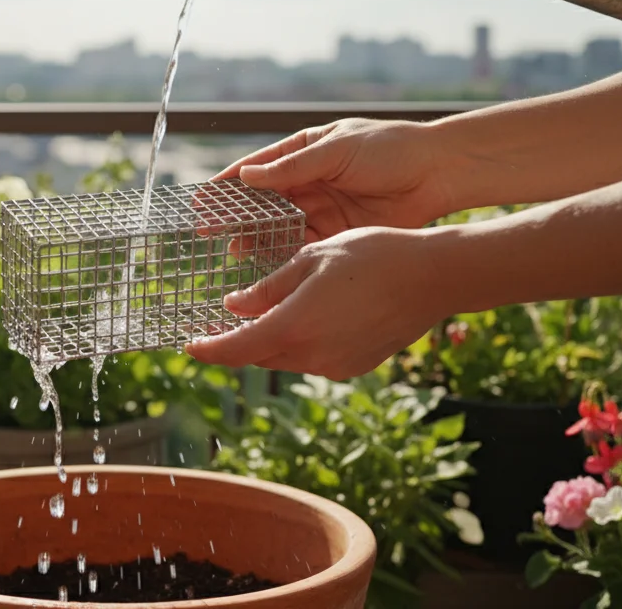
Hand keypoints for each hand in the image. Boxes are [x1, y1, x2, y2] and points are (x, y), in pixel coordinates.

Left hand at [184, 227, 449, 379]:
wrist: (432, 277)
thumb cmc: (371, 256)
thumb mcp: (310, 260)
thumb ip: (267, 288)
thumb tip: (233, 306)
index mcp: (294, 326)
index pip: (236, 350)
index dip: (208, 350)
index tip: (188, 345)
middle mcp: (312, 355)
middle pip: (258, 355)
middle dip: (237, 341)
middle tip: (220, 322)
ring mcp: (336, 365)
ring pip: (285, 357)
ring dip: (270, 339)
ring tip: (262, 312)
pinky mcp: (355, 366)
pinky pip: (313, 358)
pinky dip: (299, 341)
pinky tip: (305, 315)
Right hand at [216, 118, 457, 241]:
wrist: (438, 173)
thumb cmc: (390, 149)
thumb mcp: (337, 150)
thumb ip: (293, 167)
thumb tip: (247, 176)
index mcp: (305, 152)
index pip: (257, 168)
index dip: (228, 184)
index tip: (202, 199)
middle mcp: (308, 182)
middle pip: (262, 202)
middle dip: (235, 216)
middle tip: (208, 232)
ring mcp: (321, 209)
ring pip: (278, 227)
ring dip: (256, 238)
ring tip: (234, 251)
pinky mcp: (337, 233)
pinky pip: (302, 246)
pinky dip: (283, 255)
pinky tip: (266, 264)